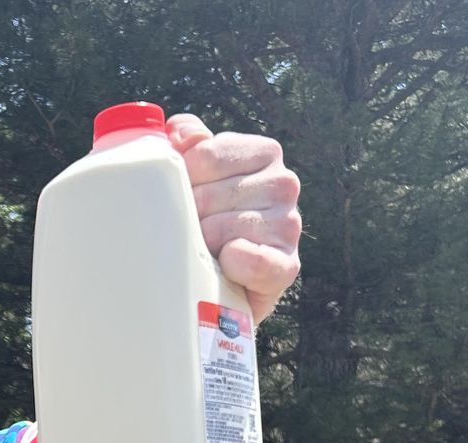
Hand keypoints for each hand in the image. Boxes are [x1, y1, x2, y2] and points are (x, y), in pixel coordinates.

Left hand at [168, 113, 302, 324]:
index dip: (179, 182)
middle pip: (206, 196)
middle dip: (187, 218)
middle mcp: (283, 182)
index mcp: (263, 152)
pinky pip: (252, 262)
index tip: (178, 199)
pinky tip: (226, 266)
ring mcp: (289, 223)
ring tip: (202, 253)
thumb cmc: (208, 223)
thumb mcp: (199, 177)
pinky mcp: (286, 265)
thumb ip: (189, 145)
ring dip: (200, 246)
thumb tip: (180, 133)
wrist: (226, 285)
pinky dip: (233, 266)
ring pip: (218, 229)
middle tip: (187, 234)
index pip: (203, 156)